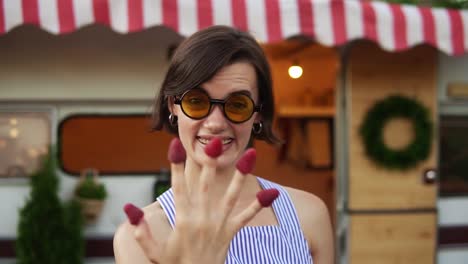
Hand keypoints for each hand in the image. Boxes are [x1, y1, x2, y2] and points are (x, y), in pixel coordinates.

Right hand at [124, 137, 278, 263]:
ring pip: (231, 195)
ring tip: (250, 155)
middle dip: (209, 162)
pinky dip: (258, 205)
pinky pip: (246, 216)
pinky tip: (273, 192)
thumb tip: (129, 208)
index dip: (176, 165)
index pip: (178, 187)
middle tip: (214, 142)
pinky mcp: (231, 232)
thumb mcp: (154, 253)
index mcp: (182, 219)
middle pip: (206, 185)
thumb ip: (141, 231)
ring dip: (240, 175)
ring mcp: (219, 224)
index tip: (175, 145)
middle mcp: (202, 218)